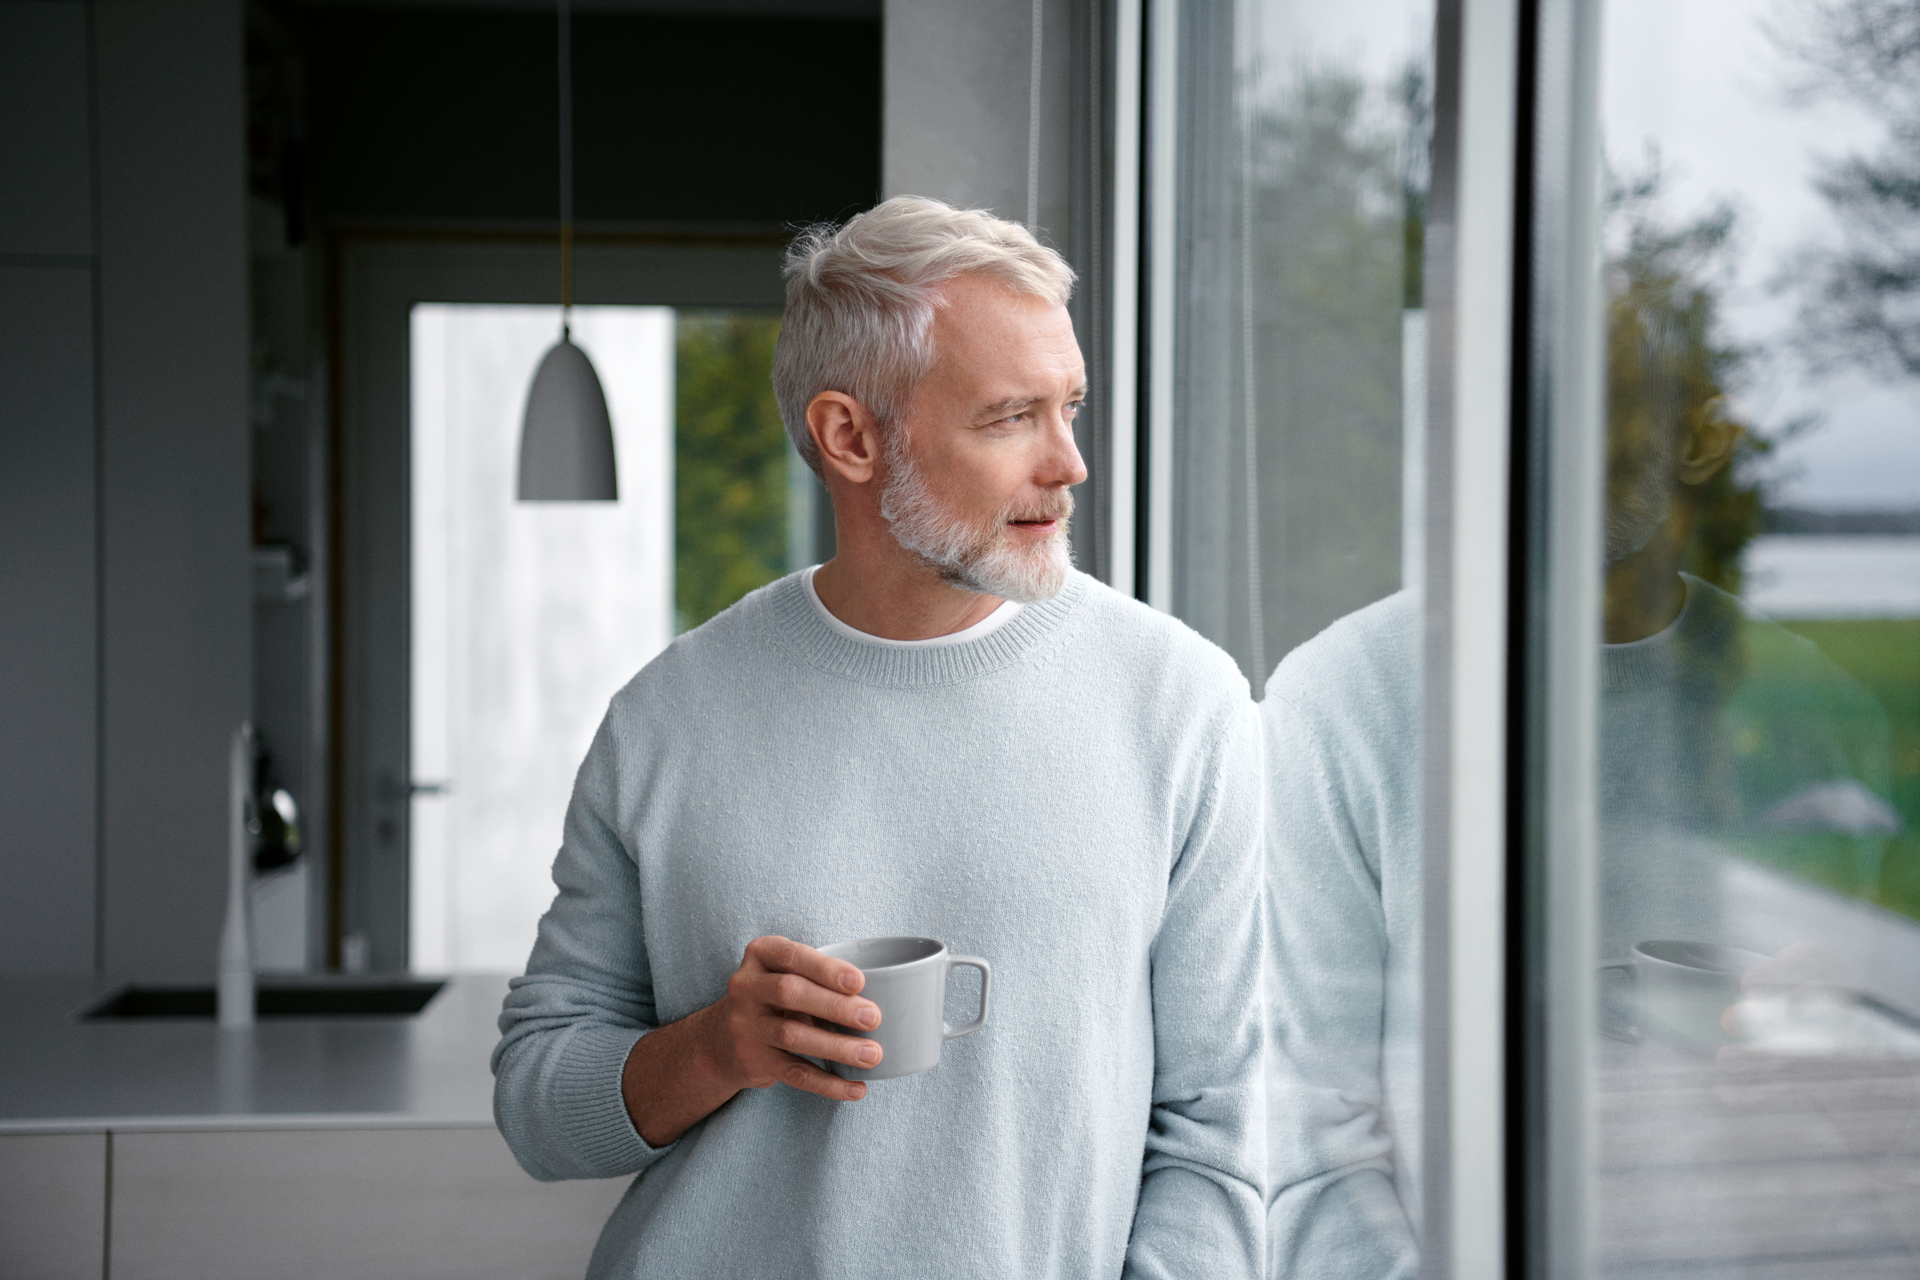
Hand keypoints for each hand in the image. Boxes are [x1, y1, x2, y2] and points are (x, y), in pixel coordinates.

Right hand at [620, 935, 882, 1145]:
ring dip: (836, 1047)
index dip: (825, 968)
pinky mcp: (752, 1060)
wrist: (724, 1038)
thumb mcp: (787, 972)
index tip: (859, 981)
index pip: (791, 956)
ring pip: (793, 1036)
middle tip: (874, 1017)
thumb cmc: (778, 997)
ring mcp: (745, 1025)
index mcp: (761, 955)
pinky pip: (794, 1073)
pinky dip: (828, 1084)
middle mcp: (746, 987)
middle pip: (790, 993)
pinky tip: (856, 1088)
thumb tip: (887, 991)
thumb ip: (820, 975)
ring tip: (872, 1054)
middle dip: (835, 1006)